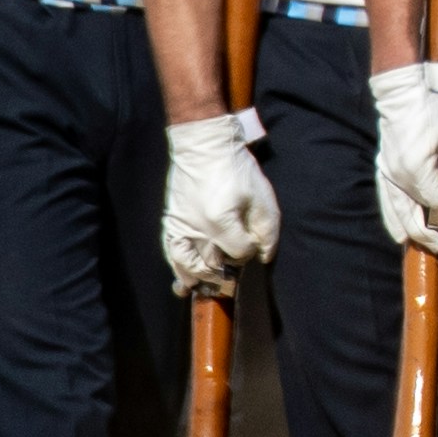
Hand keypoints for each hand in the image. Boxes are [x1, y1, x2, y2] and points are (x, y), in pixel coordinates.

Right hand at [159, 113, 280, 295]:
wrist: (203, 146)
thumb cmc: (236, 168)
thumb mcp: (261, 196)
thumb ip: (266, 229)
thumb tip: (265, 255)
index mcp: (220, 221)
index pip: (239, 253)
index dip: (250, 254)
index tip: (254, 246)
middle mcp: (197, 229)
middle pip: (211, 265)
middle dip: (224, 277)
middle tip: (233, 283)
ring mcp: (180, 226)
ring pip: (187, 265)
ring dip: (199, 280)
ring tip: (208, 290)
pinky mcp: (171, 222)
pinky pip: (171, 253)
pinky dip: (177, 270)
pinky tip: (183, 284)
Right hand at [370, 62, 437, 250]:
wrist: (402, 94)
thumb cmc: (429, 111)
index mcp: (416, 170)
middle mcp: (398, 175)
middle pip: (413, 212)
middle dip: (427, 231)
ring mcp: (388, 171)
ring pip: (395, 209)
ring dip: (406, 227)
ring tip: (413, 242)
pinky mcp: (384, 166)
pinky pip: (386, 197)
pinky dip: (391, 213)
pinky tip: (396, 226)